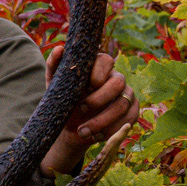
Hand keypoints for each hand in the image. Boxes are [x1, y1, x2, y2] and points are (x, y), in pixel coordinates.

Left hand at [40, 48, 134, 175]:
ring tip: (82, 131)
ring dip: (101, 121)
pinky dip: (111, 130)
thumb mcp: (55, 85)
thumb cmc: (63, 101)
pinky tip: (96, 136)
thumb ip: (54, 66)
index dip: (98, 73)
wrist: (70, 128)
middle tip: (80, 109)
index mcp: (98, 67)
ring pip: (122, 104)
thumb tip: (59, 49)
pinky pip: (129, 120)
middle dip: (98, 99)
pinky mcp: (131, 111)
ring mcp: (126, 95)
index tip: (86, 86)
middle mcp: (115, 78)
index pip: (106, 60)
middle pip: (118, 82)